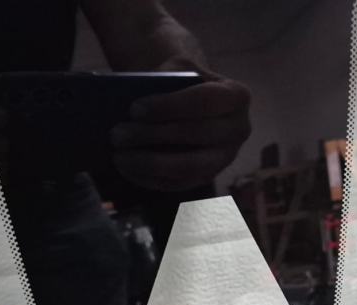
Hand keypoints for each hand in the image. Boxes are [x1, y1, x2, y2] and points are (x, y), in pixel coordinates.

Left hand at [110, 68, 250, 190]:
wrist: (186, 99)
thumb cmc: (178, 81)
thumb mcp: (176, 69)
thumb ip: (162, 81)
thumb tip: (128, 105)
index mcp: (237, 96)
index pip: (204, 101)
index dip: (169, 106)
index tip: (134, 109)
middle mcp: (238, 130)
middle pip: (197, 135)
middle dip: (154, 135)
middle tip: (117, 134)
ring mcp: (225, 158)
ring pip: (188, 167)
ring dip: (149, 163)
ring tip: (117, 155)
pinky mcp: (207, 177)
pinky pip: (178, 183)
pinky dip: (149, 177)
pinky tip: (125, 168)